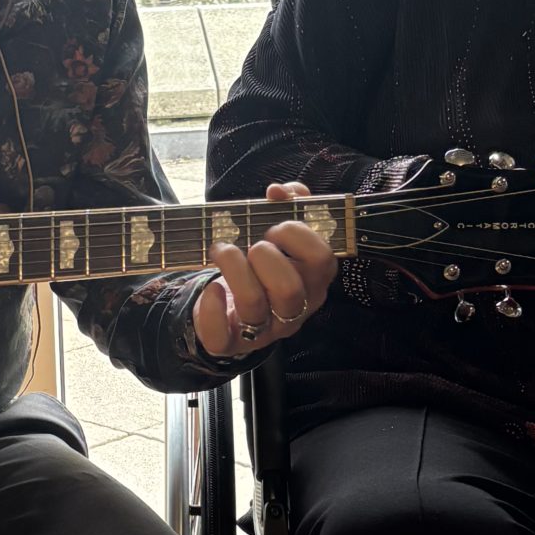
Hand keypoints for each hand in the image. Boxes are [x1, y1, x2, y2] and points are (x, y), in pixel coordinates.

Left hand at [194, 182, 338, 358]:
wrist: (231, 305)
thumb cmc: (262, 265)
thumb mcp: (280, 233)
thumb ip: (289, 205)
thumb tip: (278, 191)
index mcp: (313, 282)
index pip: (322, 260)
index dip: (297, 236)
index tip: (276, 227)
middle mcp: (294, 310)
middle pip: (290, 289)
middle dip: (266, 256)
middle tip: (252, 244)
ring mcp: (263, 330)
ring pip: (254, 305)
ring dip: (233, 267)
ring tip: (221, 250)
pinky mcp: (231, 343)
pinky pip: (222, 336)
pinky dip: (212, 308)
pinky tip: (212, 288)